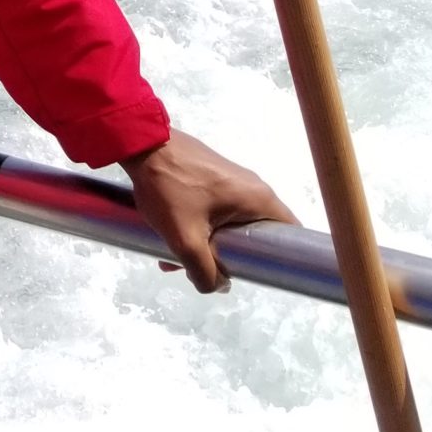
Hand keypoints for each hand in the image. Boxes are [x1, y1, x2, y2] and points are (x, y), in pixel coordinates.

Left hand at [120, 127, 297, 295]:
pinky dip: (200, 226)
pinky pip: (216, 210)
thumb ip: (205, 271)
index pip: (290, 233)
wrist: (141, 143)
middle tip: (206, 270)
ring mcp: (232, 179)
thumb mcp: (186, 239)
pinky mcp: (212, 176)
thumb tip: (219, 287)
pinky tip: (172, 237)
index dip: (282, 258)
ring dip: (208, 244)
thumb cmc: (170, 189)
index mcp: (259, 198)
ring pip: (231, 223)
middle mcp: (252, 186)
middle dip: (231, 257)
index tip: (261, 275)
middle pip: (255, 233)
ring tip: (175, 259)